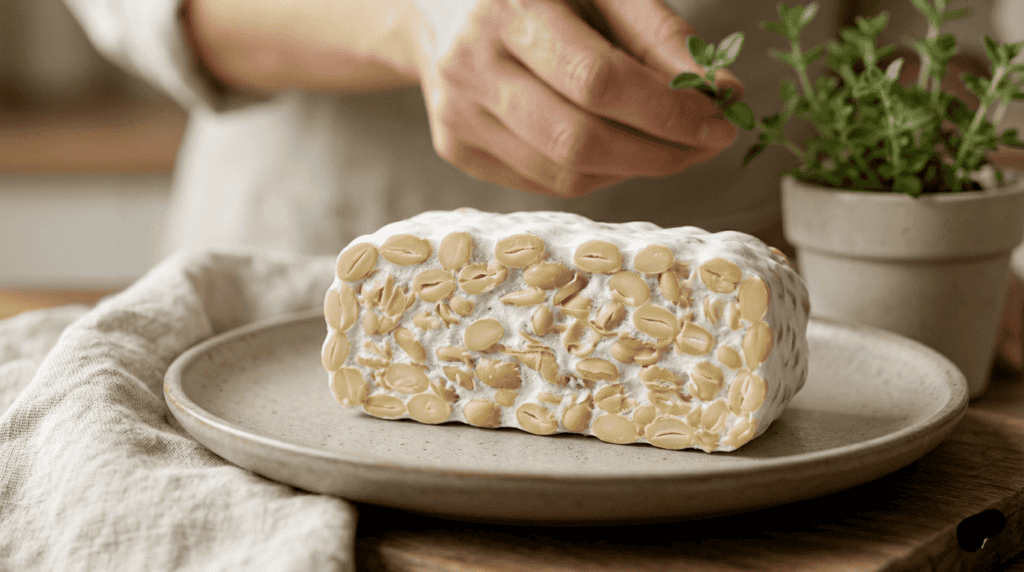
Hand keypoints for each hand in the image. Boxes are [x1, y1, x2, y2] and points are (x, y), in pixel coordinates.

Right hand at [407, 0, 742, 197]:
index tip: (718, 122)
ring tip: (667, 146)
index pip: (598, 80)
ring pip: (563, 173)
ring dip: (632, 169)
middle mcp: (470, 64)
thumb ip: (657, 34)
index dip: (666, 111)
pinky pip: (544, 183)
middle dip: (658, 153)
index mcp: (508, 6)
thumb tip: (720, 94)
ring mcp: (457, 114)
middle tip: (704, 146)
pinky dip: (595, 173)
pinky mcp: (455, 148)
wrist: (439, 6)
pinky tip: (615, 147)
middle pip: (579, 139)